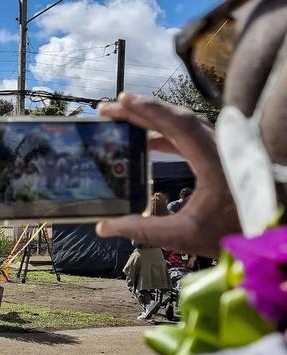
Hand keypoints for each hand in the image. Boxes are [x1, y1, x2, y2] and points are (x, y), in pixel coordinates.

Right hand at [96, 93, 239, 257]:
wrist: (271, 232)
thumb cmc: (234, 232)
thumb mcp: (185, 235)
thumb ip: (144, 230)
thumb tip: (104, 227)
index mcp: (215, 161)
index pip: (179, 125)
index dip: (150, 110)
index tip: (122, 100)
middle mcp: (220, 148)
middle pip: (177, 118)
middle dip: (141, 110)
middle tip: (108, 108)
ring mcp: (222, 149)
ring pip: (184, 125)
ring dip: (152, 119)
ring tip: (121, 119)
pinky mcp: (222, 155)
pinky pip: (189, 137)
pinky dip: (165, 133)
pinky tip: (147, 141)